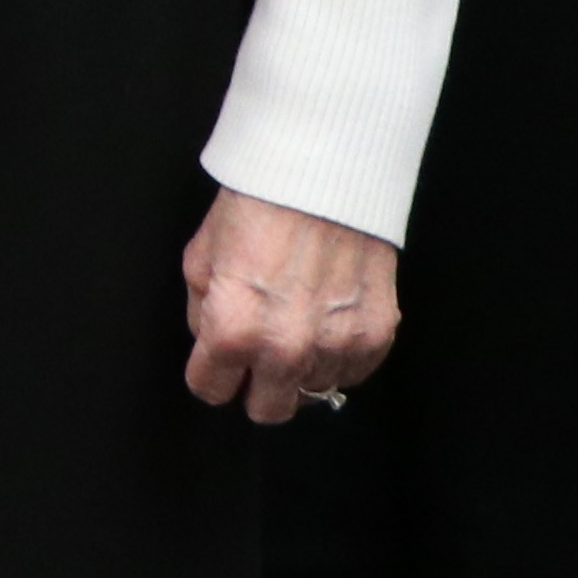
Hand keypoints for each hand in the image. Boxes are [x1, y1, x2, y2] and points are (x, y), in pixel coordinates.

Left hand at [178, 188, 401, 421]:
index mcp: (233, 330)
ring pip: (312, 391)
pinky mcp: (376, 334)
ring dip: (302, 366)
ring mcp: (336, 346)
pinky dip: (340, 354)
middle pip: (266, 410)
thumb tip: (210, 339)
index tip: (219, 357)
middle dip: (256, 384)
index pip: (211, 391)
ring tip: (300, 318)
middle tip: (259, 350)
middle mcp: (286, 349)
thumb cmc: (261, 201)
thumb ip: (201, 310)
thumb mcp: (202, 253)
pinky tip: (329, 317)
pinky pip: (353, 372)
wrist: (323, 167)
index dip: (211, 371)